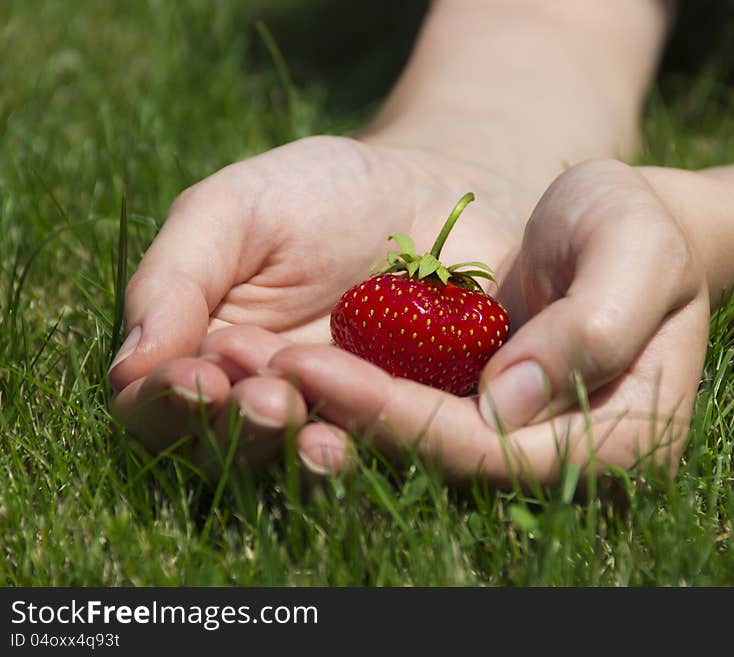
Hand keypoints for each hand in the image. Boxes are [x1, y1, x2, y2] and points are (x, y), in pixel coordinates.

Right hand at [108, 135, 524, 471]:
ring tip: (300, 415)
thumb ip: (174, 281)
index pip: (158, 405)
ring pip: (292, 460)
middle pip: (222, 448)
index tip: (198, 379)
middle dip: (237, 428)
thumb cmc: (314, 193)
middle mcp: (258, 398)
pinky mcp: (395, 420)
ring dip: (290, 448)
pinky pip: (371, 449)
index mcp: (204, 354)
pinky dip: (358, 445)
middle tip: (267, 396)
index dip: (167, 404)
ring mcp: (328, 414)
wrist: (423, 191)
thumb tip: (126, 369)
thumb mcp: (231, 212)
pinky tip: (348, 437)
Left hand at [261, 160, 710, 484]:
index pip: (492, 452)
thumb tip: (505, 406)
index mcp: (616, 442)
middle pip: (434, 461)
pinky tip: (275, 357)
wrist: (607, 220)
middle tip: (249, 371)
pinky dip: (337, 387)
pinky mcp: (467, 408)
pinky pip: (398, 410)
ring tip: (237, 364)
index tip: (312, 367)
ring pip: (403, 445)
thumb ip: (595, 327)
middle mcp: (552, 458)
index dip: (399, 419)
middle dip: (338, 418)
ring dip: (319, 410)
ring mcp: (506, 437)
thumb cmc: (634, 226)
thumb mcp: (637, 251)